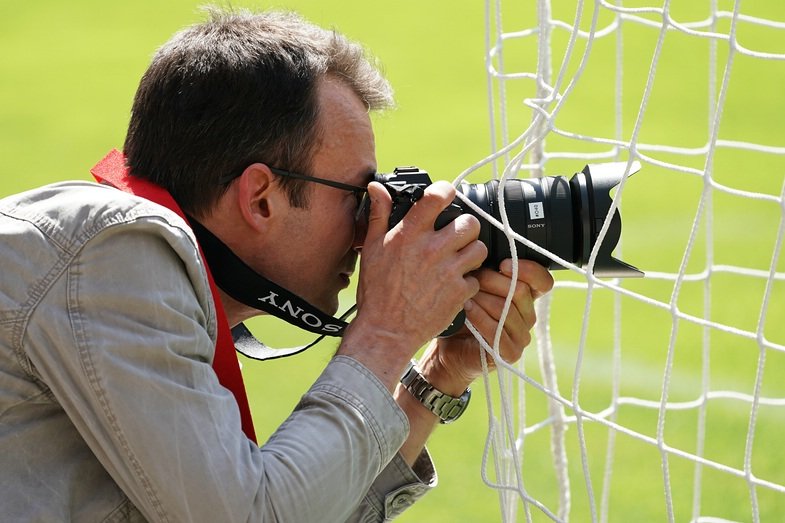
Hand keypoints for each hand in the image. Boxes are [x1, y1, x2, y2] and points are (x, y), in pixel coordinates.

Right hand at [338, 180, 486, 387]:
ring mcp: (448, 271)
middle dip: (465, 227)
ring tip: (460, 260)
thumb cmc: (377, 291)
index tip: (446, 196)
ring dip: (472, 253)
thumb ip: (379, 214)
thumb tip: (377, 187)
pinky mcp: (459, 293)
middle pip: (470, 223)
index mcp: (410, 234)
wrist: (386, 330)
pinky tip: (454, 285)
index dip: (446, 191)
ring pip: (479, 249)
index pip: (438, 196)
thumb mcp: (372, 248)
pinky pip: (476, 279)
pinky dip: (468, 282)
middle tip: (456, 236)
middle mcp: (432, 249)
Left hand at [416, 259, 553, 395]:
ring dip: (482, 299)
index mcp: (525, 298)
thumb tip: (484, 247)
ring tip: (464, 295)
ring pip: (507, 310)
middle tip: (471, 277)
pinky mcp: (510, 353)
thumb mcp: (474, 286)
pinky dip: (479, 317)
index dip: (528, 270)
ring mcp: (521, 336)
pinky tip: (467, 310)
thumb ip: (488, 271)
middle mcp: (528, 316)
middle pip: (520, 291)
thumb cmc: (461, 313)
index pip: (543, 281)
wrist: (447, 348)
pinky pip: (497, 331)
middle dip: (492, 281)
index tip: (504, 264)